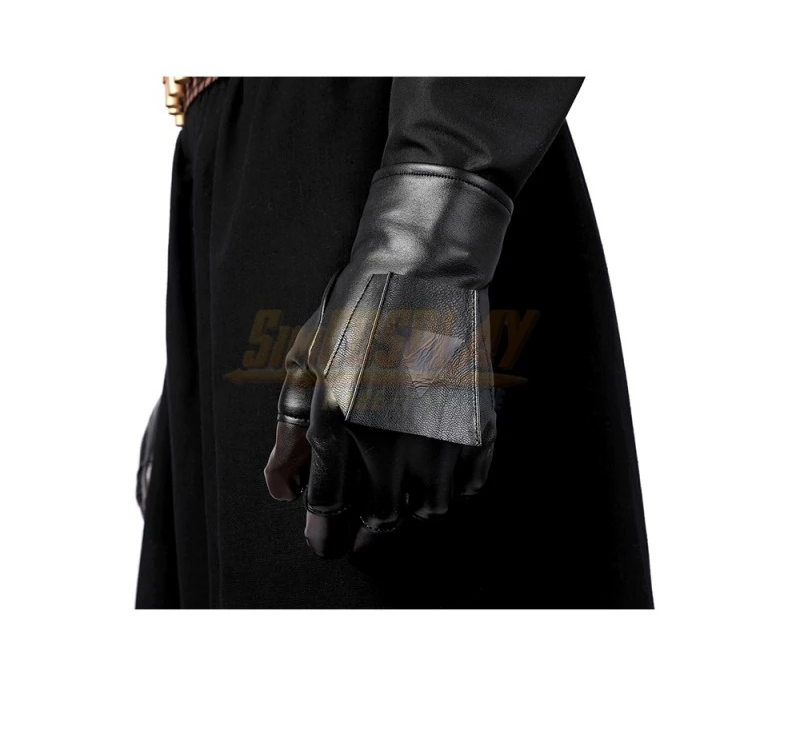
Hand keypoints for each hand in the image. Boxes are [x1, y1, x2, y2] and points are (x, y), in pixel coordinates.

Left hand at [264, 164, 511, 556]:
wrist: (425, 270)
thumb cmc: (356, 309)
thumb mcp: (305, 360)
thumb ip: (287, 431)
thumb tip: (280, 488)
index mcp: (338, 421)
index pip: (328, 509)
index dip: (323, 535)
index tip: (324, 542)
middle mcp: (391, 439)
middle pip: (380, 518)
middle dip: (366, 522)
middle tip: (365, 507)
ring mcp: (441, 435)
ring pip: (428, 510)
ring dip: (410, 504)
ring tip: (401, 478)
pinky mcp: (479, 427)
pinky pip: (466, 489)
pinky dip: (449, 488)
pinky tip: (433, 464)